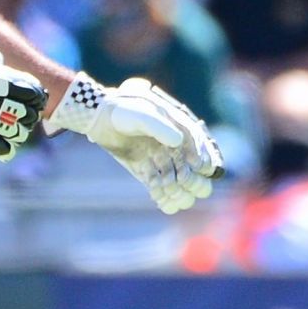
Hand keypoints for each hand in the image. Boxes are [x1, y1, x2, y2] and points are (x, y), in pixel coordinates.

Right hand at [0, 39, 46, 160]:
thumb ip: (1, 70)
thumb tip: (21, 78)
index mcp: (1, 81)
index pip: (34, 93)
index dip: (38, 99)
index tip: (36, 102)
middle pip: (29, 114)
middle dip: (29, 117)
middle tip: (24, 117)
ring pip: (18, 132)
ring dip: (19, 133)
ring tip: (15, 132)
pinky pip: (0, 147)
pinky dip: (5, 150)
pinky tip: (7, 148)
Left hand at [48, 72, 221, 213]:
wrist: (102, 118)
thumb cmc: (125, 110)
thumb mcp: (141, 114)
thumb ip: (159, 126)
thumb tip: (178, 142)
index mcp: (184, 133)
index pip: (205, 154)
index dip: (203, 164)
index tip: (194, 166)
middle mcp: (178, 151)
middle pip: (199, 177)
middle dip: (193, 183)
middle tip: (179, 180)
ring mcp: (164, 163)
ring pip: (182, 188)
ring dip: (178, 194)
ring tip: (164, 190)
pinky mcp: (149, 173)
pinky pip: (162, 191)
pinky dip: (162, 197)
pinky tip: (157, 197)